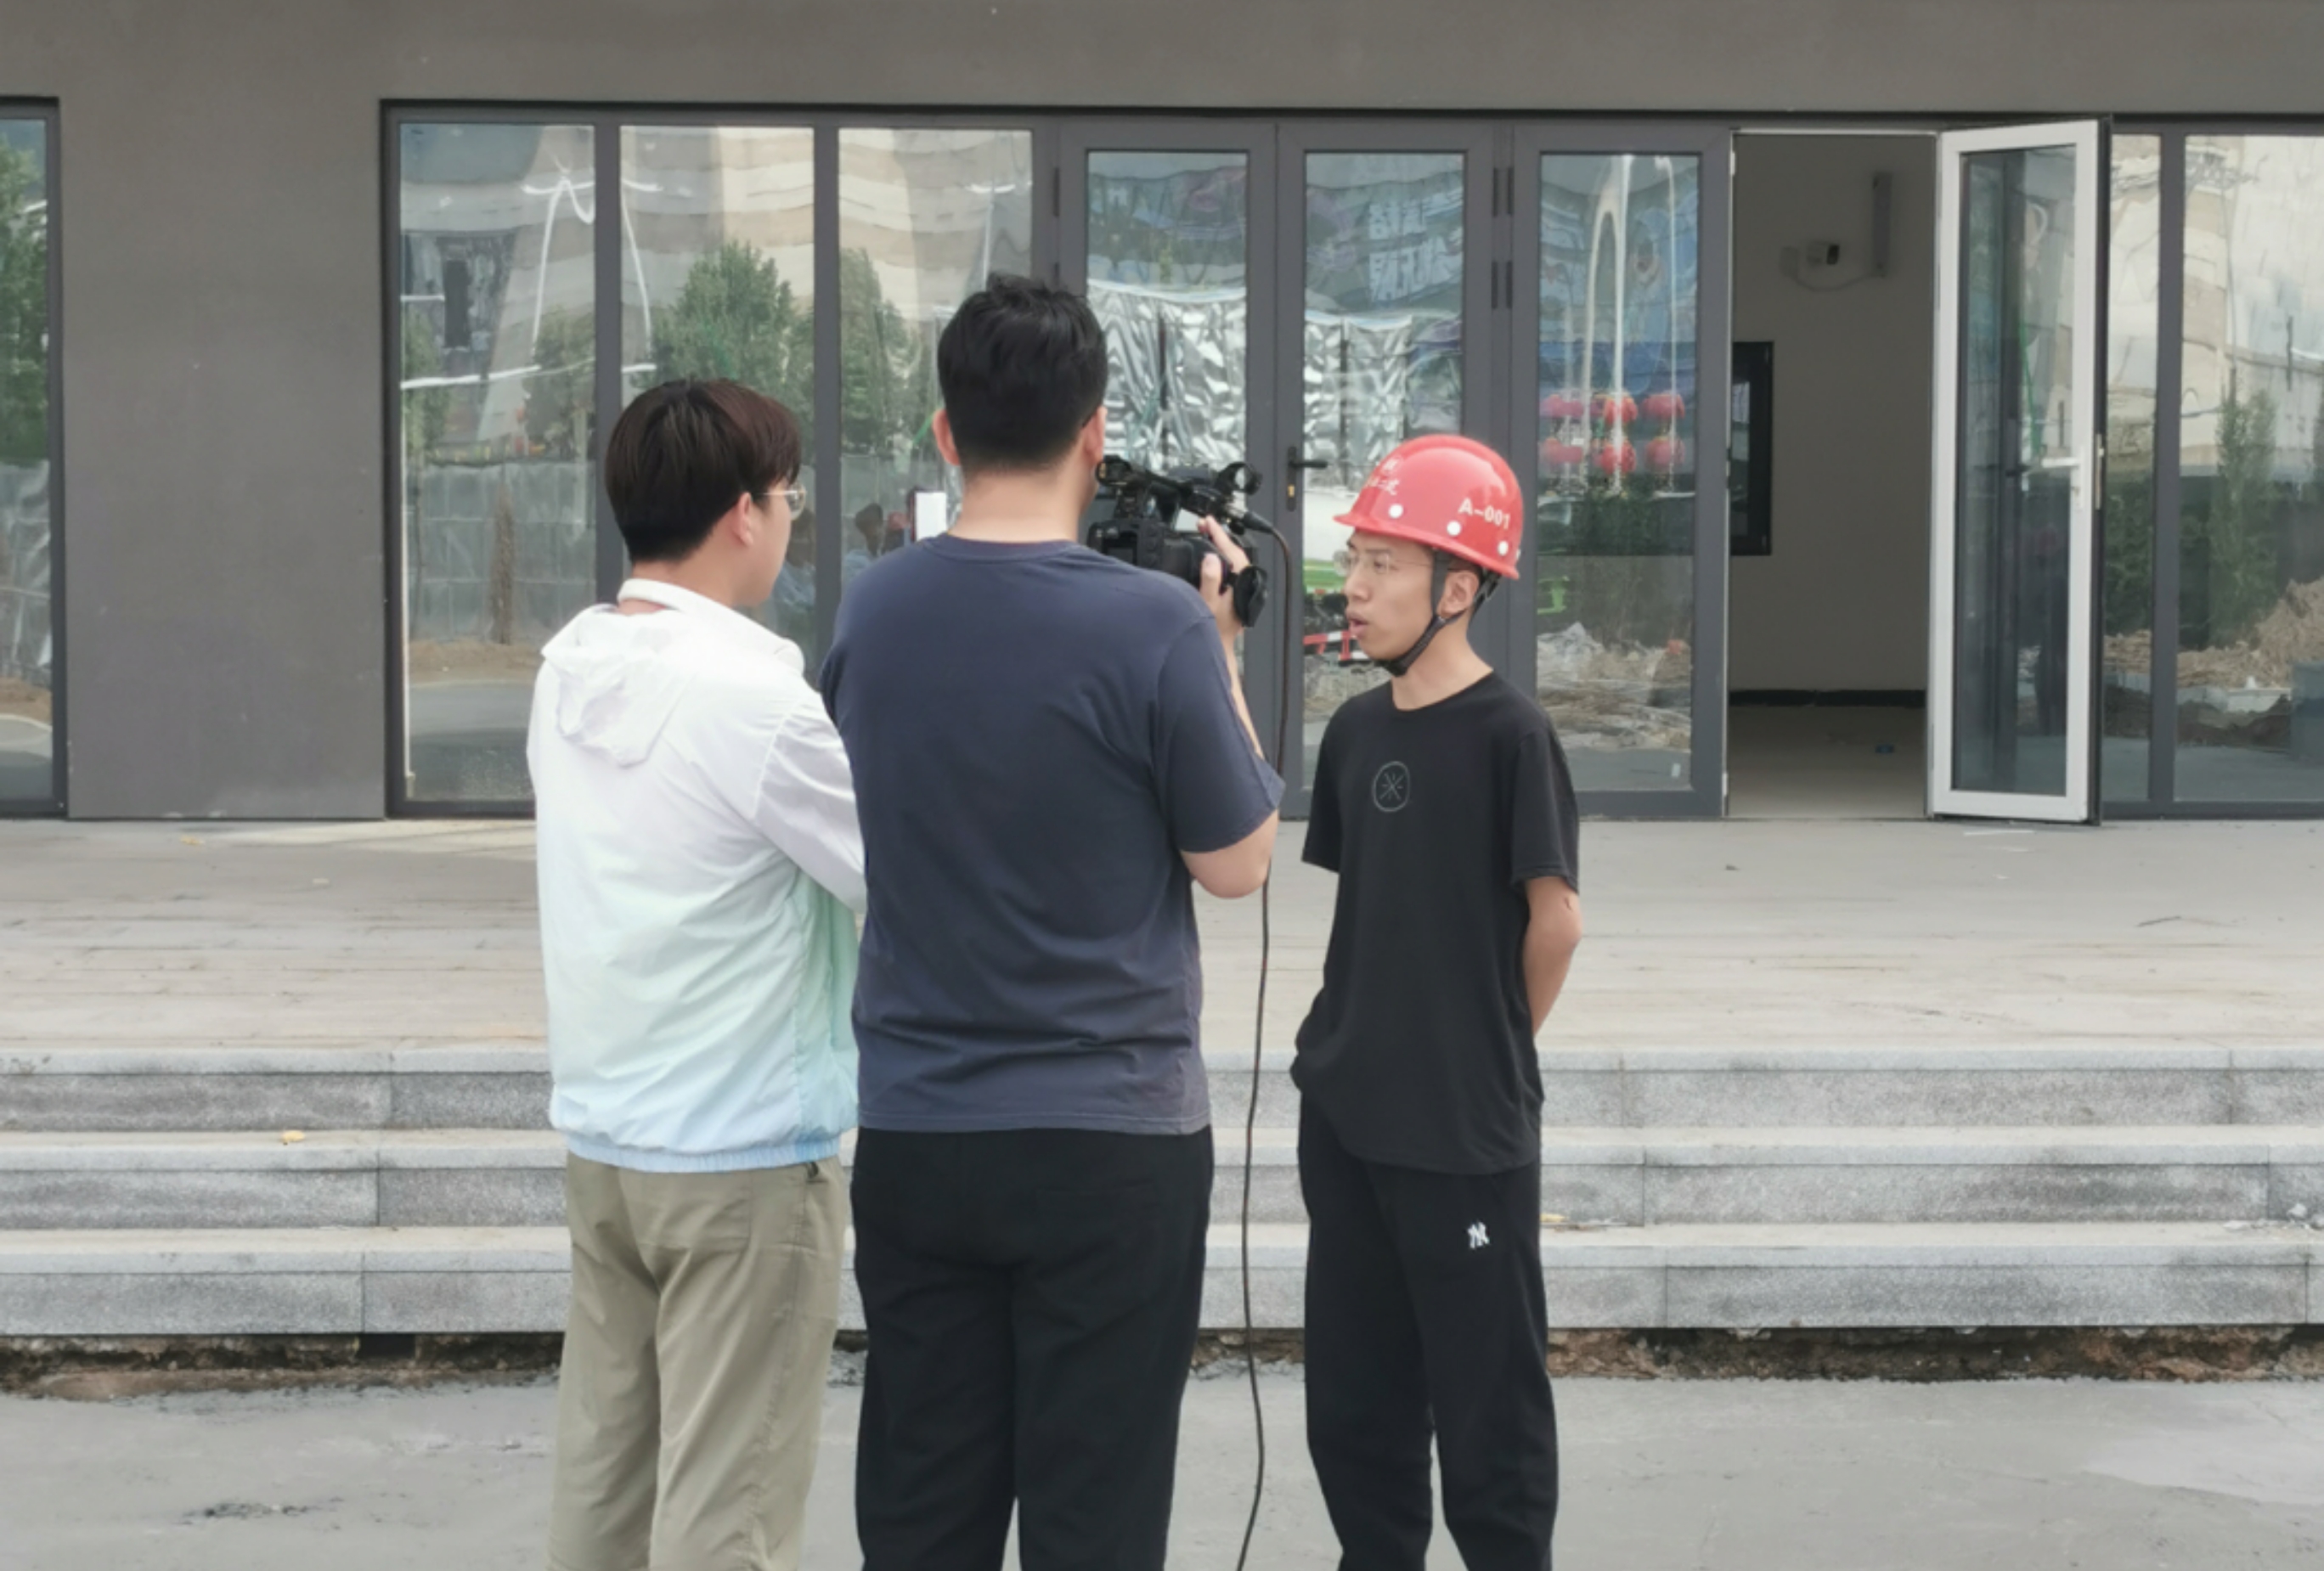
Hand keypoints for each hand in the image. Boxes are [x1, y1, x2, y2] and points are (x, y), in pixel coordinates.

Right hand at [1196, 518, 1251, 638]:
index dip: (1218, 534)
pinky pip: (1230, 568)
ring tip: (1206, 534)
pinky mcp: (1235, 591)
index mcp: (1240, 582)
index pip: (1231, 551)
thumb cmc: (1215, 631)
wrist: (1219, 648)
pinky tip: (1210, 556)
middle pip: (1234, 552)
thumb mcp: (1207, 603)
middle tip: (1203, 524)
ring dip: (1219, 546)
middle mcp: (1243, 583)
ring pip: (1232, 559)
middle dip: (1218, 536)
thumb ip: (1210, 580)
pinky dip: (1220, 558)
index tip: (1208, 521)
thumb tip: (1210, 558)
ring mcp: (1240, 587)